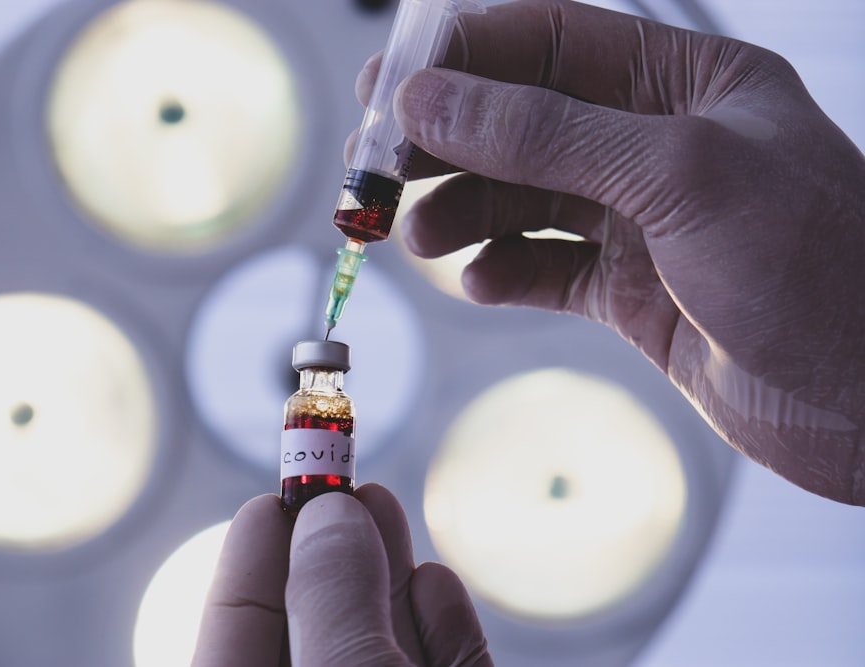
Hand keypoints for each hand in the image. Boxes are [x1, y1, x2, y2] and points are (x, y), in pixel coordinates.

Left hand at [192, 484, 492, 665]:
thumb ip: (333, 603)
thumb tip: (328, 516)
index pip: (235, 631)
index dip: (252, 561)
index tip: (273, 497)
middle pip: (312, 628)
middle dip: (327, 551)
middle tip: (335, 481)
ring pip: (379, 647)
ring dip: (386, 575)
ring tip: (381, 503)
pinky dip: (440, 627)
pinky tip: (435, 583)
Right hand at [357, 0, 864, 503]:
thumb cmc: (817, 268)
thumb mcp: (677, 176)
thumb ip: (547, 134)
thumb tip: (432, 100)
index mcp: (684, 83)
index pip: (548, 41)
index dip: (461, 55)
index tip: (388, 86)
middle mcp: (657, 144)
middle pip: (521, 121)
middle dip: (446, 142)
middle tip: (376, 170)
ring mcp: (642, 220)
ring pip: (523, 198)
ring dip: (463, 212)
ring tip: (421, 238)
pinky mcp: (633, 291)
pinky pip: (546, 267)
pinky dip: (504, 271)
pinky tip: (482, 280)